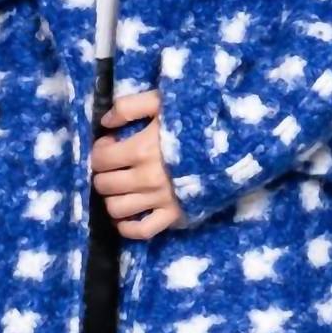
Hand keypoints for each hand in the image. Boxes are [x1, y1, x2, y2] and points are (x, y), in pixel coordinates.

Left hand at [90, 91, 182, 240]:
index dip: (99, 151)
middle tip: (114, 167)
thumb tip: (105, 122)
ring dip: (112, 199)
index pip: (101, 159)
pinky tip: (126, 216)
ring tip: (120, 189)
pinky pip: (141, 231)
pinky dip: (127, 227)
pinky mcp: (173, 215)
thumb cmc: (194, 120)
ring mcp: (159, 200)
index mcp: (141, 149)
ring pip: (117, 209)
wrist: (232, 144)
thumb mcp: (162, 101)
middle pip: (105, 185)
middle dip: (103, 174)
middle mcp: (146, 179)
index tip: (110, 145)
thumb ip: (129, 106)